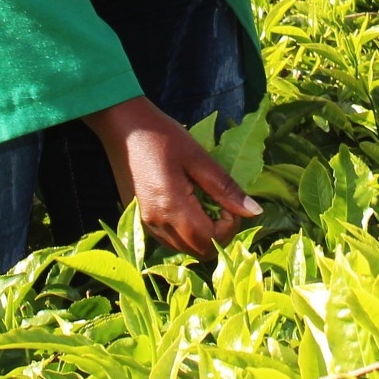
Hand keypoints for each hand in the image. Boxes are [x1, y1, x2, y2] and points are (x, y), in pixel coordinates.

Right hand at [83, 96, 262, 257]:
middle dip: (219, 234)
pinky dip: (186, 233)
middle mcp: (157, 223)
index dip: (230, 227)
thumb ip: (225, 187)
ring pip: (184, 250)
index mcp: (172, 206)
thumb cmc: (162, 136)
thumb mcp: (198, 157)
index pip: (210, 239)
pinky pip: (170, 241)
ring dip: (203, 236)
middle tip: (222, 205)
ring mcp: (146, 224)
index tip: (230, 202)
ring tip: (205, 204)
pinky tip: (188, 206)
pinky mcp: (139, 220)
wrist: (123, 127)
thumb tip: (255, 212)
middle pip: (199, 251)